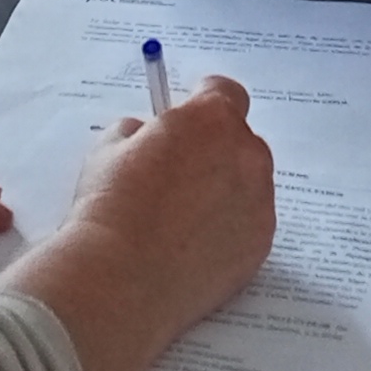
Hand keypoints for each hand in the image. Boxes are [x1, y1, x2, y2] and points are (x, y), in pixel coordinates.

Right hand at [7, 74, 278, 370]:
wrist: (121, 278)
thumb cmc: (110, 208)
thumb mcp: (108, 148)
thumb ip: (138, 131)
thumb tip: (145, 136)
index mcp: (211, 120)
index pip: (224, 92)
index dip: (205, 102)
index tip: (191, 114)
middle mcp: (246, 154)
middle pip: (241, 140)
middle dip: (215, 149)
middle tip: (180, 173)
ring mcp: (259, 201)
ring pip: (249, 183)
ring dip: (226, 189)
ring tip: (182, 217)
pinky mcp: (261, 243)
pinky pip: (251, 223)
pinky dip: (231, 228)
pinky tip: (194, 244)